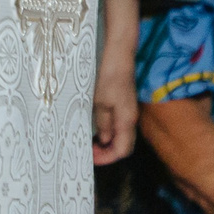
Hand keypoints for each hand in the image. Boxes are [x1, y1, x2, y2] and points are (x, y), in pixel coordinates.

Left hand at [98, 0, 140, 164]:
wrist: (118, 54)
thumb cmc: (108, 76)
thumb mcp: (100, 101)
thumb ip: (103, 122)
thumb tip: (104, 140)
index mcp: (126, 120)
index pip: (123, 150)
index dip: (107, 158)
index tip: (89, 159)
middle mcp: (128, 118)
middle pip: (122, 144)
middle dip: (105, 152)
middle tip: (85, 152)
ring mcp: (125, 110)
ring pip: (117, 134)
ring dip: (103, 141)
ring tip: (84, 141)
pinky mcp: (120, 102)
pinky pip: (114, 122)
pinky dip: (103, 129)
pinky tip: (90, 126)